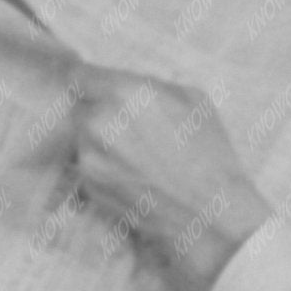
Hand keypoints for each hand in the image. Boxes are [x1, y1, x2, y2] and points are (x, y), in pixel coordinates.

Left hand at [71, 70, 272, 290]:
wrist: (209, 214)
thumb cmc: (210, 153)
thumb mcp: (193, 100)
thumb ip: (152, 85)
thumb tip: (131, 84)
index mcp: (123, 93)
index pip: (80, 75)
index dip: (91, 83)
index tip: (99, 89)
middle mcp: (98, 122)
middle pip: (82, 107)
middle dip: (100, 112)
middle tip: (130, 127)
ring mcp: (89, 157)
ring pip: (83, 137)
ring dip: (100, 141)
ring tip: (135, 155)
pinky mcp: (89, 186)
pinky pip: (90, 165)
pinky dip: (104, 167)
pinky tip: (134, 175)